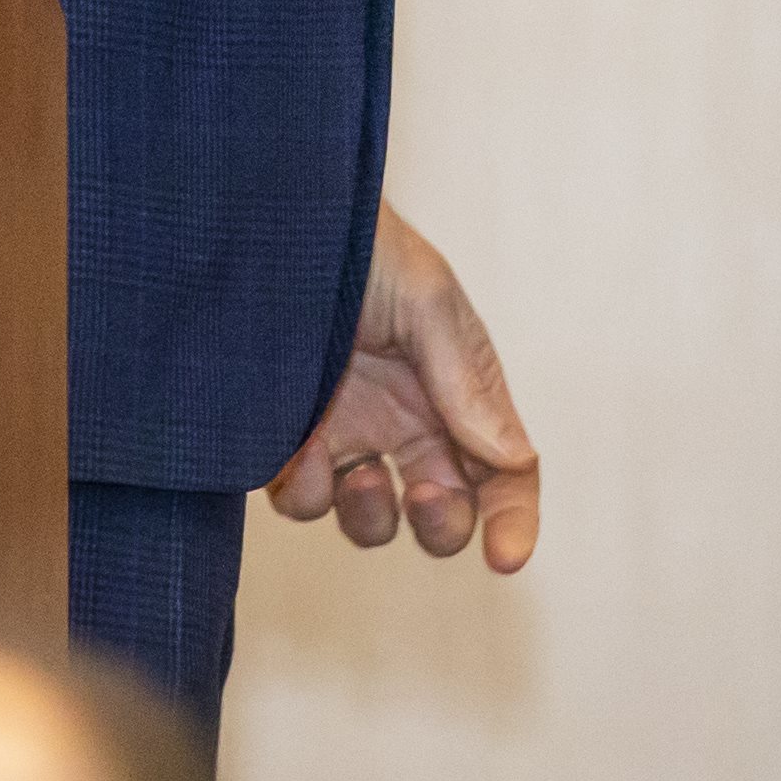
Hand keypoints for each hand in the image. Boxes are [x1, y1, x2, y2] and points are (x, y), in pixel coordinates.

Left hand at [267, 205, 540, 571]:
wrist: (266, 222)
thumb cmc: (359, 245)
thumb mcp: (426, 297)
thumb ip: (465, 380)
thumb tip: (510, 457)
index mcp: (455, 389)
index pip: (502, 469)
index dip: (513, 518)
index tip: (507, 557)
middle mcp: (406, 421)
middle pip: (444, 509)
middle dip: (443, 523)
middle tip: (425, 499)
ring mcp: (346, 434)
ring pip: (372, 520)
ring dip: (372, 516)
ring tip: (358, 477)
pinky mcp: (287, 442)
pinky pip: (304, 498)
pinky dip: (307, 489)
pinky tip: (302, 447)